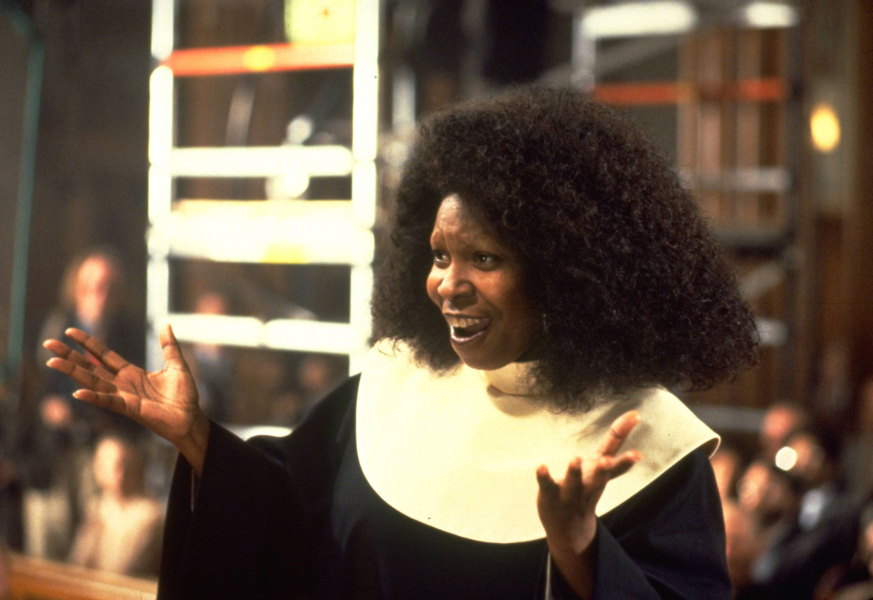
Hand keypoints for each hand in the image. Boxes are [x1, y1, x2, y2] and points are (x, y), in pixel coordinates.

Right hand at [44, 325, 209, 472]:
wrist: (192, 418)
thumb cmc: (185, 396)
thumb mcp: (177, 365)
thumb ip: (169, 346)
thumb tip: (166, 324)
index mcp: (132, 373)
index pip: (104, 355)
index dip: (88, 343)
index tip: (70, 331)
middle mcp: (122, 384)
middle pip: (90, 366)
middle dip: (69, 355)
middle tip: (47, 344)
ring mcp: (124, 396)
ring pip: (93, 382)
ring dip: (72, 372)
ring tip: (52, 362)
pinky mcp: (130, 409)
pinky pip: (109, 402)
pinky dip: (94, 397)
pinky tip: (77, 392)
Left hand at [536, 411, 641, 597]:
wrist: (570, 530)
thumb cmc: (588, 489)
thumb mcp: (603, 467)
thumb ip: (615, 443)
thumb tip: (635, 415)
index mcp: (602, 473)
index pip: (616, 455)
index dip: (625, 433)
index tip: (636, 416)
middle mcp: (590, 484)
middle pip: (601, 476)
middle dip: (606, 468)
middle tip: (608, 461)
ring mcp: (571, 493)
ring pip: (574, 483)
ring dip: (575, 472)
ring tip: (576, 458)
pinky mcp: (551, 496)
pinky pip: (547, 486)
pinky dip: (544, 477)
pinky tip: (541, 467)